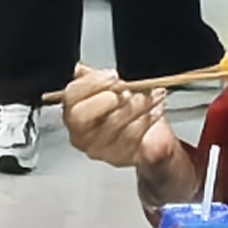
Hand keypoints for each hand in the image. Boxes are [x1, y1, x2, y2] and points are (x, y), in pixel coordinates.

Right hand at [56, 65, 180, 184]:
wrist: (148, 139)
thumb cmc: (124, 112)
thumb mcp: (107, 88)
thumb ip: (93, 78)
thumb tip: (81, 70)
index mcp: (73, 112)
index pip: (71, 97)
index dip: (92, 84)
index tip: (112, 76)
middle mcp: (81, 134)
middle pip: (85, 116)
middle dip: (111, 98)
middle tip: (131, 89)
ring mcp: (99, 149)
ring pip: (114, 124)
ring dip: (138, 105)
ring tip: (152, 94)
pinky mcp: (120, 157)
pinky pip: (133, 137)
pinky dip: (149, 119)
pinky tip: (155, 109)